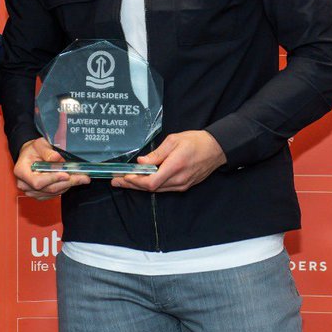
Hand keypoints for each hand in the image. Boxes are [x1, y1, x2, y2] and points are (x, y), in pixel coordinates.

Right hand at [13, 138, 90, 198]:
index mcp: (21, 171)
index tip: (66, 175)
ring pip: (52, 193)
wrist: (30, 155)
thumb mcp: (39, 144)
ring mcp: (31, 192)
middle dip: (67, 182)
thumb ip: (48, 152)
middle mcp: (24, 184)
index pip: (38, 181)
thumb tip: (57, 159)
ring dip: (68, 185)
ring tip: (81, 178)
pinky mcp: (38, 195)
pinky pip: (53, 195)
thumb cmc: (34, 149)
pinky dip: (64, 188)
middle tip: (83, 178)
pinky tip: (72, 181)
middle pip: (48, 188)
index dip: (53, 179)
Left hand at [111, 130, 225, 192]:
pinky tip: (142, 181)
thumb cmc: (196, 141)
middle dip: (132, 185)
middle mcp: (179, 179)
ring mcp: (182, 185)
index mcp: (175, 166)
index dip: (136, 182)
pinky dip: (151, 185)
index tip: (124, 177)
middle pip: (151, 188)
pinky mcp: (184, 186)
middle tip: (116, 182)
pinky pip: (164, 188)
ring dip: (140, 186)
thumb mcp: (174, 140)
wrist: (216, 149)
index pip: (151, 182)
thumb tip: (141, 163)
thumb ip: (156, 153)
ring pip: (157, 190)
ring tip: (124, 182)